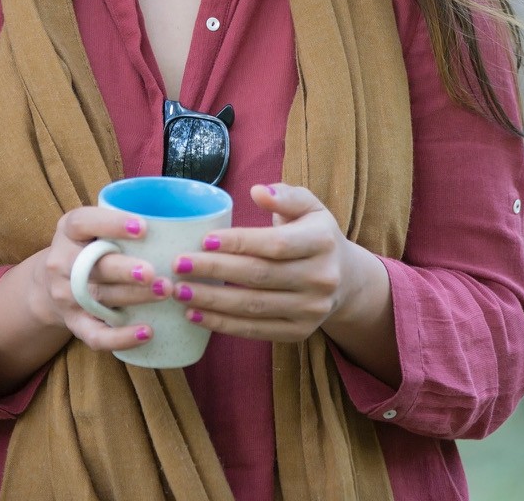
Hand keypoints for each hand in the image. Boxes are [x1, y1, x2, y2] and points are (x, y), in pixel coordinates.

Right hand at [27, 205, 168, 353]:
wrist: (50, 286)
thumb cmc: (87, 249)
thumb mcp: (92, 228)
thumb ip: (119, 223)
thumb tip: (175, 222)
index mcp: (68, 231)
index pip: (83, 223)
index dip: (111, 224)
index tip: (143, 227)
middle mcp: (61, 262)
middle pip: (93, 266)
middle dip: (125, 269)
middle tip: (154, 271)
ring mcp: (66, 296)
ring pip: (100, 298)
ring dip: (134, 297)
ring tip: (165, 291)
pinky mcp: (75, 323)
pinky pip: (96, 335)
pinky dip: (122, 337)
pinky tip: (148, 332)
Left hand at [169, 183, 374, 342]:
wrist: (345, 279)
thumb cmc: (313, 234)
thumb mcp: (309, 207)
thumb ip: (285, 195)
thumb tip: (258, 191)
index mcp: (323, 241)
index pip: (275, 244)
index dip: (238, 243)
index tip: (203, 239)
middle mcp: (322, 278)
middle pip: (259, 276)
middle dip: (214, 271)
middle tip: (178, 265)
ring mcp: (312, 310)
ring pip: (253, 307)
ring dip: (212, 301)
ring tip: (179, 291)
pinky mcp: (299, 333)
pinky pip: (256, 331)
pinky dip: (222, 325)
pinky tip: (195, 315)